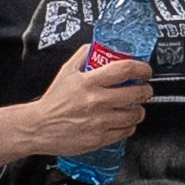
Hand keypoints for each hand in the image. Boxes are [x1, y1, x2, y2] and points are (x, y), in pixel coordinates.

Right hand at [22, 45, 151, 158]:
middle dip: (146, 90)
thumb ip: (82, 56)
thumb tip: (97, 46)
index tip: (145, 71)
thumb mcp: (65, 72)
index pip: (125, 70)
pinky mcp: (100, 138)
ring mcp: (99, 121)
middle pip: (136, 93)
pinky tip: (124, 121)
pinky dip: (129, 125)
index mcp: (88, 82)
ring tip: (134, 107)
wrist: (39, 127)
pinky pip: (126, 131)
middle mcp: (96, 101)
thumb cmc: (53, 101)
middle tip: (144, 89)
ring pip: (134, 114)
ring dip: (139, 109)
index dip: (142, 68)